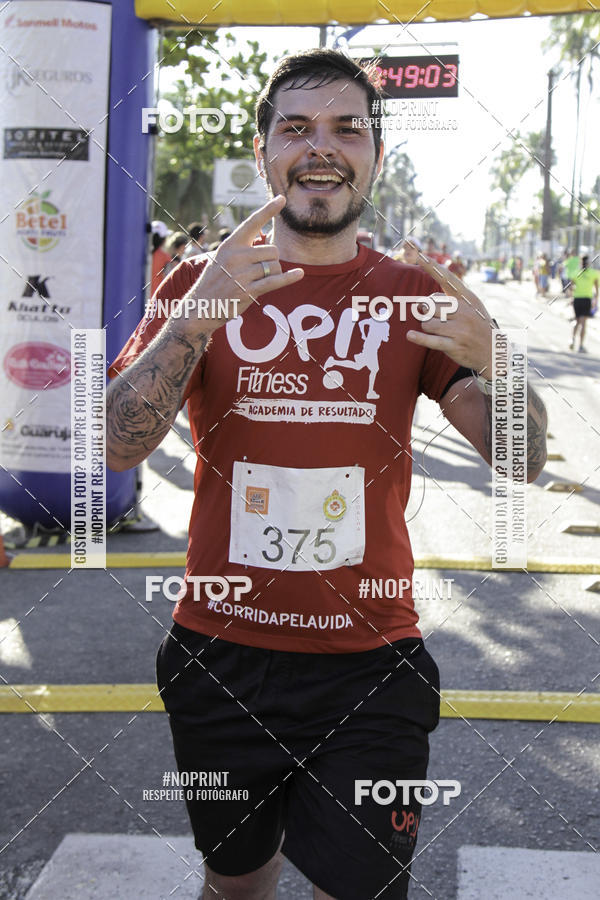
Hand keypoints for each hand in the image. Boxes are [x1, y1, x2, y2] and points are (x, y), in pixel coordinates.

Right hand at [183, 195, 303, 331]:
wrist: (200, 306)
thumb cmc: (215, 282)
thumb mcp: (222, 259)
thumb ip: (242, 250)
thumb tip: (269, 246)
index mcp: (230, 244)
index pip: (252, 222)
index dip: (268, 210)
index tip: (282, 198)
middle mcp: (236, 256)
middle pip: (272, 250)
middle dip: (271, 261)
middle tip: (257, 272)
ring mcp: (242, 273)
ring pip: (275, 266)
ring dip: (272, 274)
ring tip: (255, 281)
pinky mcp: (249, 290)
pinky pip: (275, 281)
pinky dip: (289, 278)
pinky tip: (299, 274)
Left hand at [405, 246, 496, 375]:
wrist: (494, 353)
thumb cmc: (477, 327)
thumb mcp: (471, 307)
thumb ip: (449, 300)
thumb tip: (423, 302)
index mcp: (467, 298)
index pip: (447, 278)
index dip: (432, 266)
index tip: (418, 254)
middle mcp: (464, 311)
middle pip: (429, 305)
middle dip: (426, 312)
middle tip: (436, 318)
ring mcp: (459, 329)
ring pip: (426, 322)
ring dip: (427, 327)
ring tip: (440, 331)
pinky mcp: (454, 345)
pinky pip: (430, 339)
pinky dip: (419, 338)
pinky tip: (410, 335)